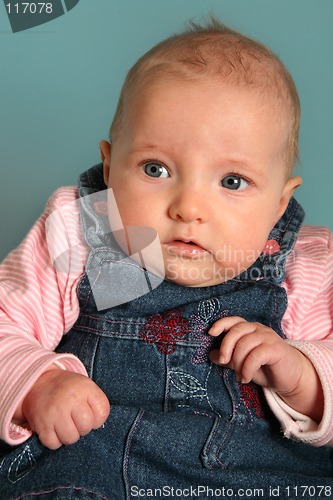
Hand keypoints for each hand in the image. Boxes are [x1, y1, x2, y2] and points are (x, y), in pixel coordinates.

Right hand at [19, 368, 109, 448]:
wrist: (41, 383)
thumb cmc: (68, 389)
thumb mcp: (86, 386)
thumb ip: (96, 403)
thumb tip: (96, 426)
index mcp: (85, 388)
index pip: (102, 412)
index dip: (98, 418)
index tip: (90, 414)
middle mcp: (71, 399)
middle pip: (86, 427)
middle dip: (83, 428)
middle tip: (76, 420)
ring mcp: (55, 412)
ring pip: (70, 438)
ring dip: (69, 436)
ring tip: (66, 425)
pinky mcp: (42, 424)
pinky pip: (54, 444)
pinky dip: (55, 440)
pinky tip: (54, 429)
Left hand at [208, 316, 323, 421]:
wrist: (291, 378)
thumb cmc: (265, 368)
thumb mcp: (243, 363)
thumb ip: (229, 357)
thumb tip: (212, 354)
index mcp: (249, 329)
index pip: (233, 321)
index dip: (221, 324)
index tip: (210, 333)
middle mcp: (258, 329)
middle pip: (236, 331)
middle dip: (226, 346)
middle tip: (223, 362)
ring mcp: (268, 337)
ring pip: (244, 344)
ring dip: (238, 363)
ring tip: (239, 376)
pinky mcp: (276, 348)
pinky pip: (255, 355)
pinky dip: (246, 368)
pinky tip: (245, 378)